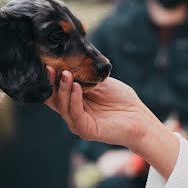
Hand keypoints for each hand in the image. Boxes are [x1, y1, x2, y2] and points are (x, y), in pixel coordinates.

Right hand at [46, 68, 179, 177]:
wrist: (138, 117)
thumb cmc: (121, 99)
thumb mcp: (99, 82)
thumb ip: (84, 75)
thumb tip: (70, 57)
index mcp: (73, 101)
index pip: (55, 90)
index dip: (50, 78)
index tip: (48, 62)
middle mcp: (72, 112)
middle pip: (54, 98)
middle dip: (51, 82)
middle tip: (51, 67)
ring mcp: (77, 122)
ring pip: (63, 105)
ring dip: (63, 88)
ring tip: (66, 74)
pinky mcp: (86, 130)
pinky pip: (75, 114)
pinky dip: (74, 99)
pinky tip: (77, 87)